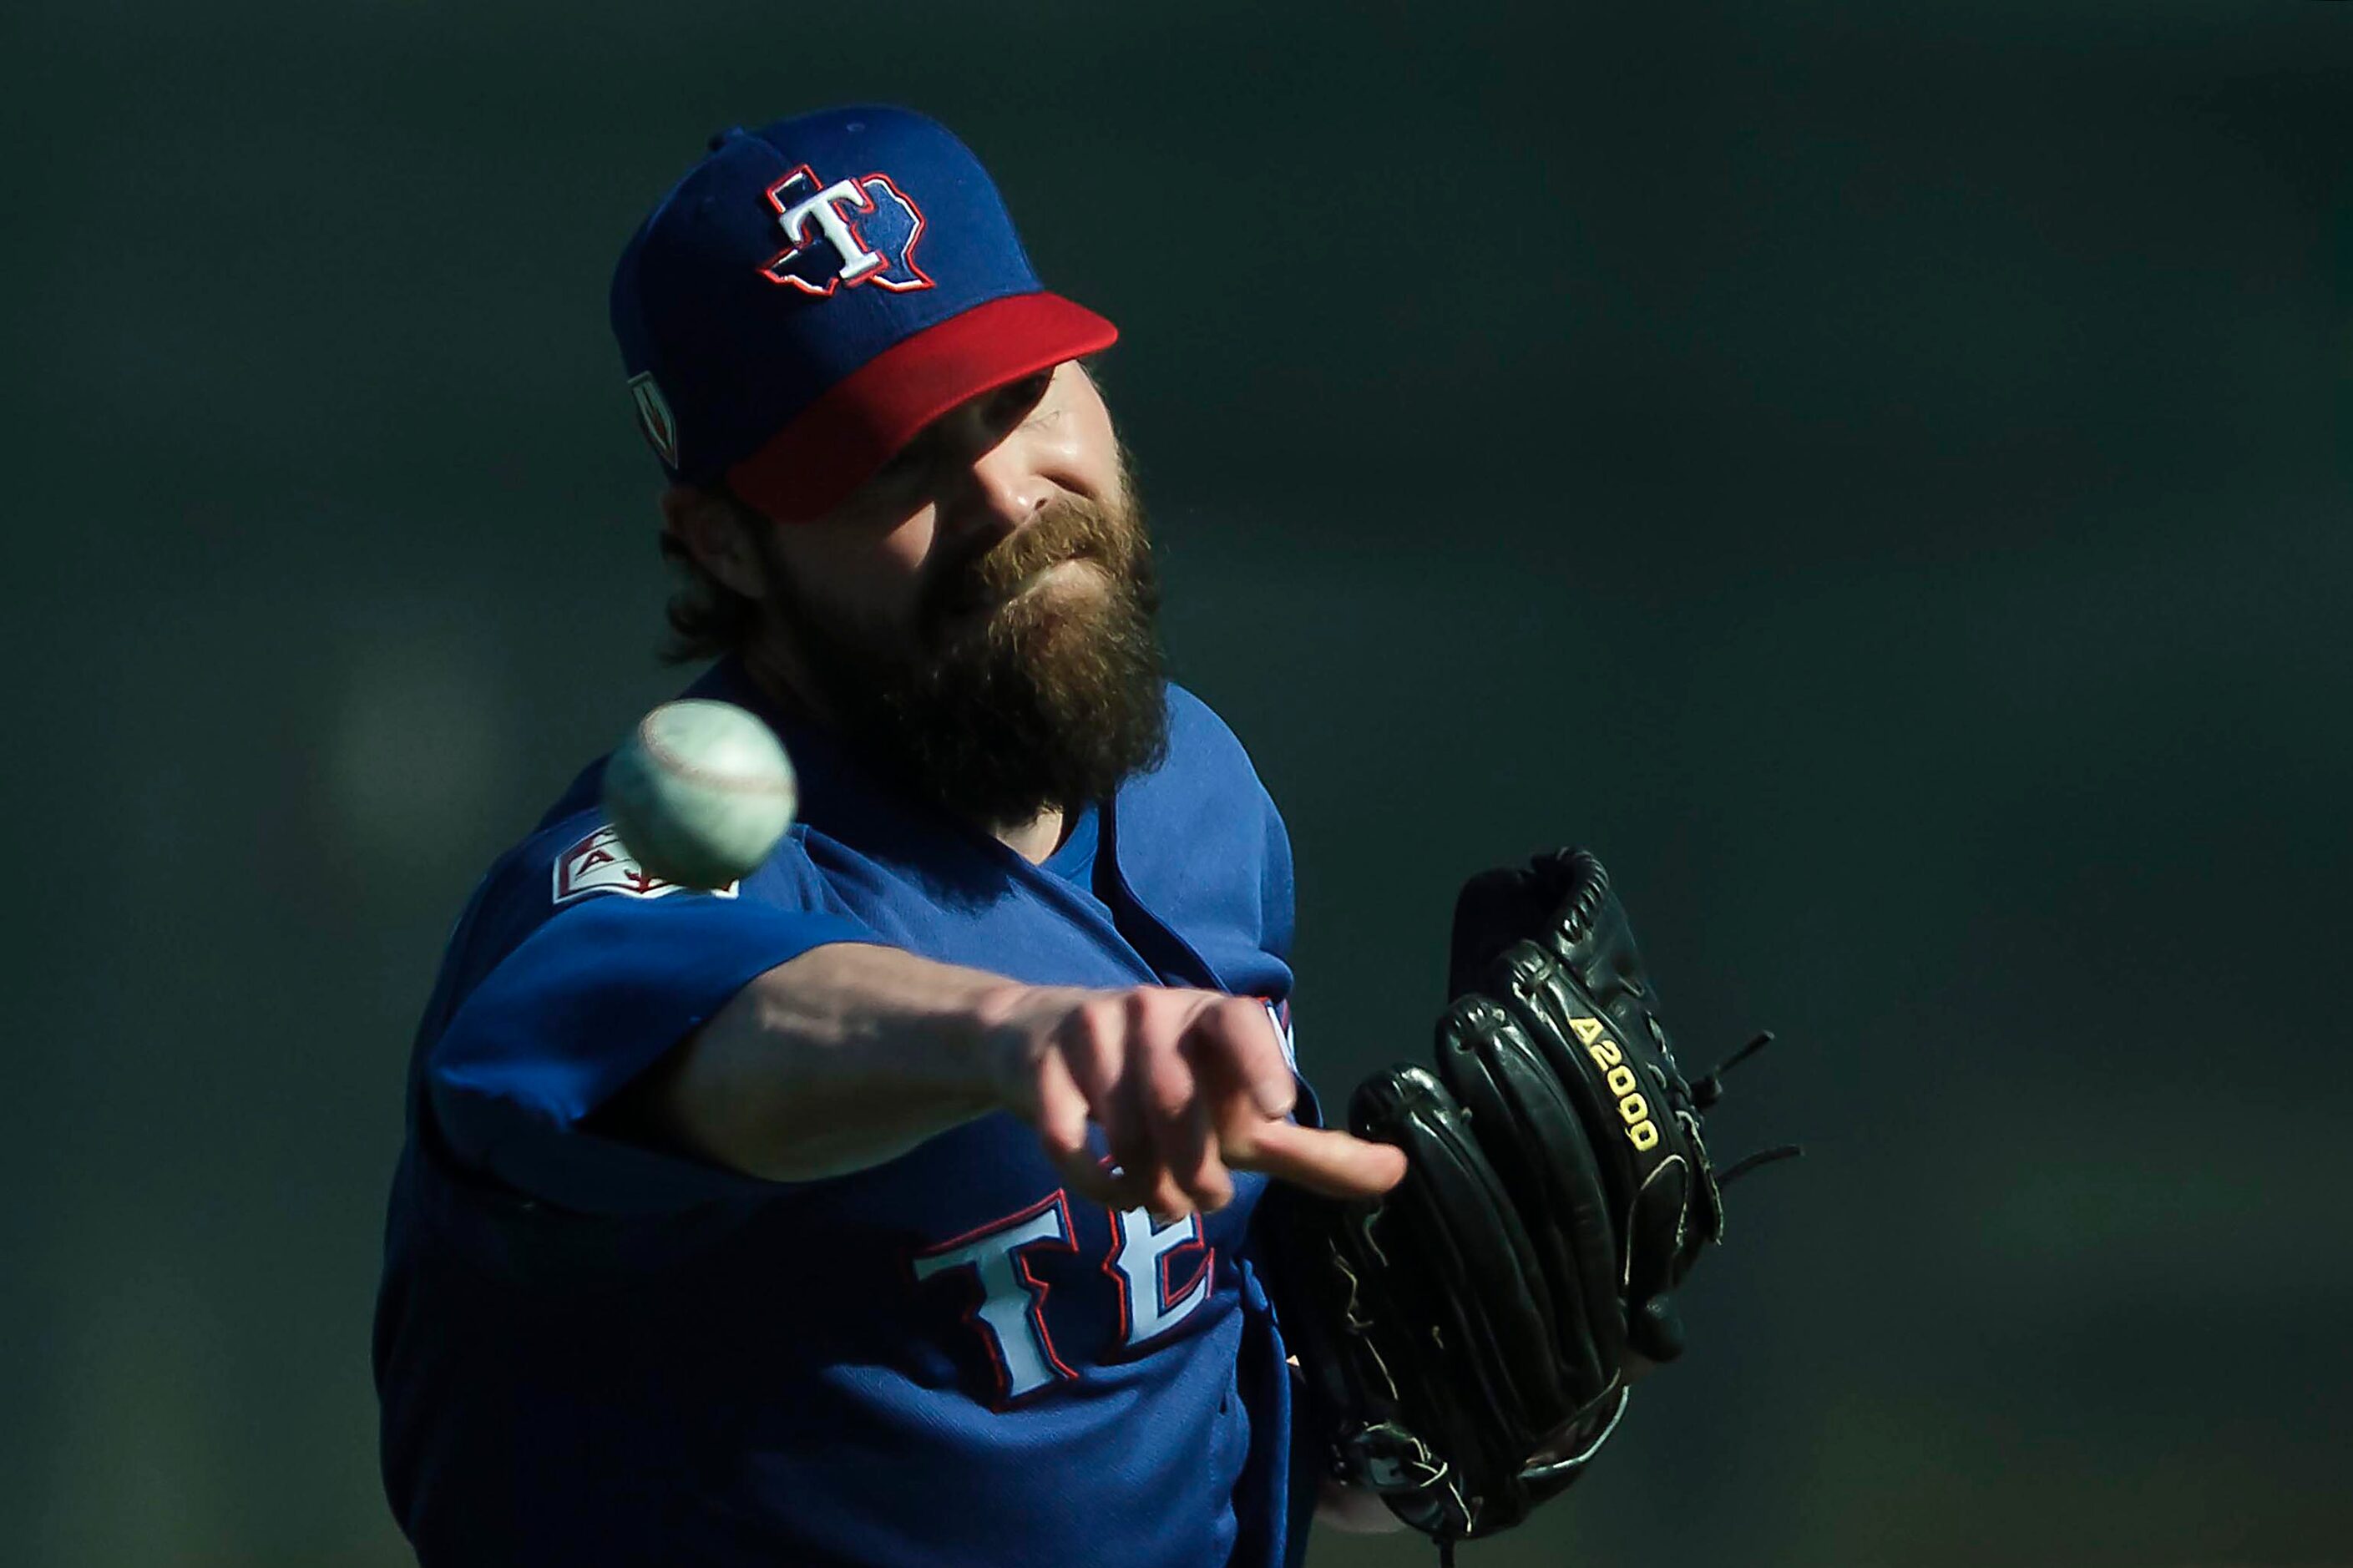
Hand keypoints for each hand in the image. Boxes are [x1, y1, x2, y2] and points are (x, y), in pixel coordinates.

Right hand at [977, 983, 1407, 1217]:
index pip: (1239, 1023)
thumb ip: (1311, 1151)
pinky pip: (1069, 1141)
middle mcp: (1151, 1010)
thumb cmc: (1164, 1083)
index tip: (1276, 1111)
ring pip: (1124, 1126)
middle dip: (1193, 1169)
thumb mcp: (1236, 1114)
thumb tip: (1399, 1172)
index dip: (1259, 1063)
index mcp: (1210, 1016)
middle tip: (1201, 1202)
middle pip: (1177, 1102)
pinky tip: (1111, 1190)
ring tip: (1157, 1196)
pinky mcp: (1041, 1068)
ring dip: (1145, 1182)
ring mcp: (1091, 1032)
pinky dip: (1096, 1182)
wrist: (1040, 1046)